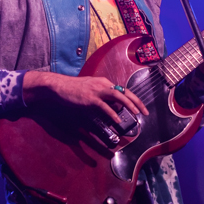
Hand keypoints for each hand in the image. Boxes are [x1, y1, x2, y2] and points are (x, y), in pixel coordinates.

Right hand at [22, 72, 146, 125]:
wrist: (58, 86)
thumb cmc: (73, 90)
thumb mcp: (90, 91)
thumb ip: (102, 98)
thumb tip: (113, 108)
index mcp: (104, 83)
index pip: (123, 90)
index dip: (134, 99)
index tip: (142, 108)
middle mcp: (103, 84)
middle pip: (125, 92)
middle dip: (137, 102)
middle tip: (145, 113)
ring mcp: (96, 91)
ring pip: (118, 96)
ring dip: (129, 105)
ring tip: (136, 114)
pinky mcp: (89, 99)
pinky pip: (104, 106)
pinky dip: (112, 113)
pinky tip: (117, 120)